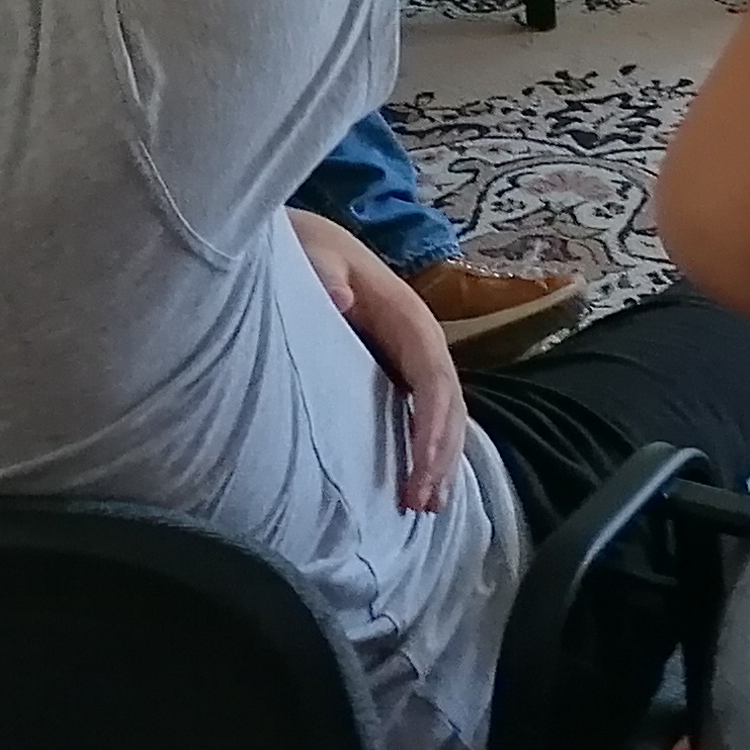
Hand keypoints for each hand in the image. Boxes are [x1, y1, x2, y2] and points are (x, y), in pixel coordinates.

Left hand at [290, 211, 464, 515]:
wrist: (301, 242)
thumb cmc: (305, 250)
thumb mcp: (308, 253)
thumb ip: (321, 272)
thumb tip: (339, 299)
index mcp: (404, 313)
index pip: (433, 373)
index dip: (431, 422)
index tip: (419, 468)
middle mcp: (417, 338)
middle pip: (448, 401)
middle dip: (441, 453)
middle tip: (421, 504)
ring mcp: (408, 357)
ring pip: (443, 412)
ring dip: (441, 460)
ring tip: (427, 508)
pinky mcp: (392, 370)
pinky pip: (421, 413)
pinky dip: (427, 450)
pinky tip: (419, 486)